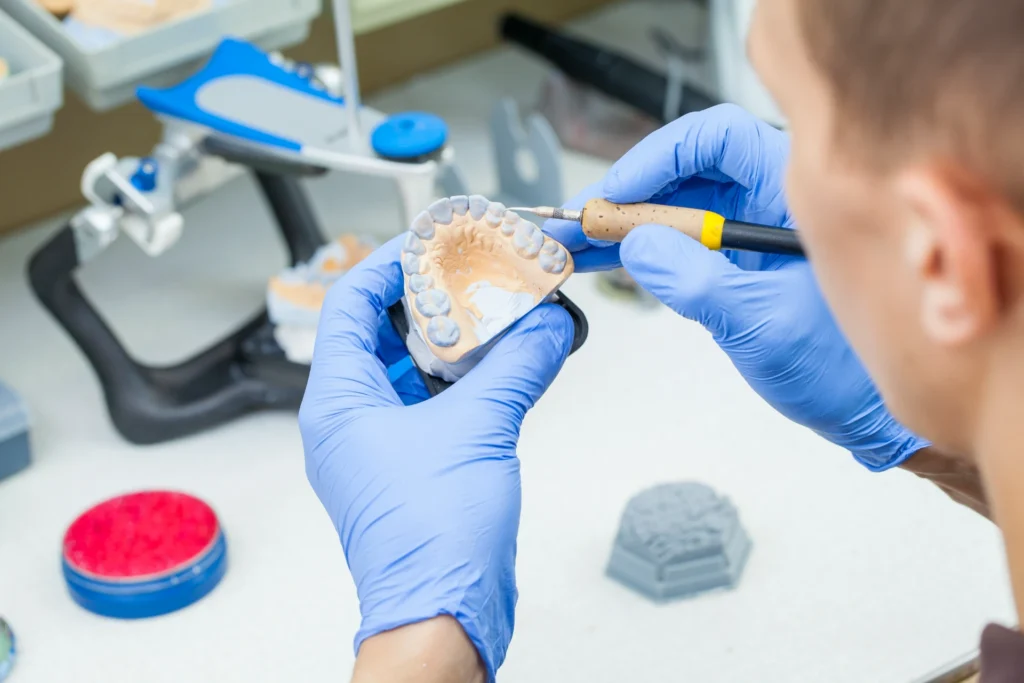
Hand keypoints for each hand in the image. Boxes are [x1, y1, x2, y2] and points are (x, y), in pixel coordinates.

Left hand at [299, 236, 573, 679]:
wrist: (444, 612)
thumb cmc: (430, 541)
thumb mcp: (479, 429)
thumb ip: (517, 366)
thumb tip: (548, 325)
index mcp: (339, 401)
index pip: (352, 302)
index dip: (391, 263)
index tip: (435, 242)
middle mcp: (352, 418)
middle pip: (383, 330)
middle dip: (433, 298)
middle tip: (477, 272)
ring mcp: (382, 443)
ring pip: (413, 366)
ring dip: (455, 339)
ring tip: (497, 310)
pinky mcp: (415, 463)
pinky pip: (436, 402)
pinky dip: (469, 378)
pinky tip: (507, 362)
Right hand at [547, 104, 926, 469]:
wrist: (861, 411)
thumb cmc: (843, 368)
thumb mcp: (765, 324)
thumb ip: (699, 282)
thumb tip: (638, 246)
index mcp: (795, 193)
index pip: (719, 139)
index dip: (660, 157)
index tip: (619, 193)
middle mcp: (768, 201)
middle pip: (684, 171)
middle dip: (626, 195)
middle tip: (578, 222)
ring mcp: (747, 232)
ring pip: (673, 207)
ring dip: (622, 224)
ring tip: (573, 242)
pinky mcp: (730, 263)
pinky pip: (677, 243)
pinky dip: (637, 251)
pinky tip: (600, 259)